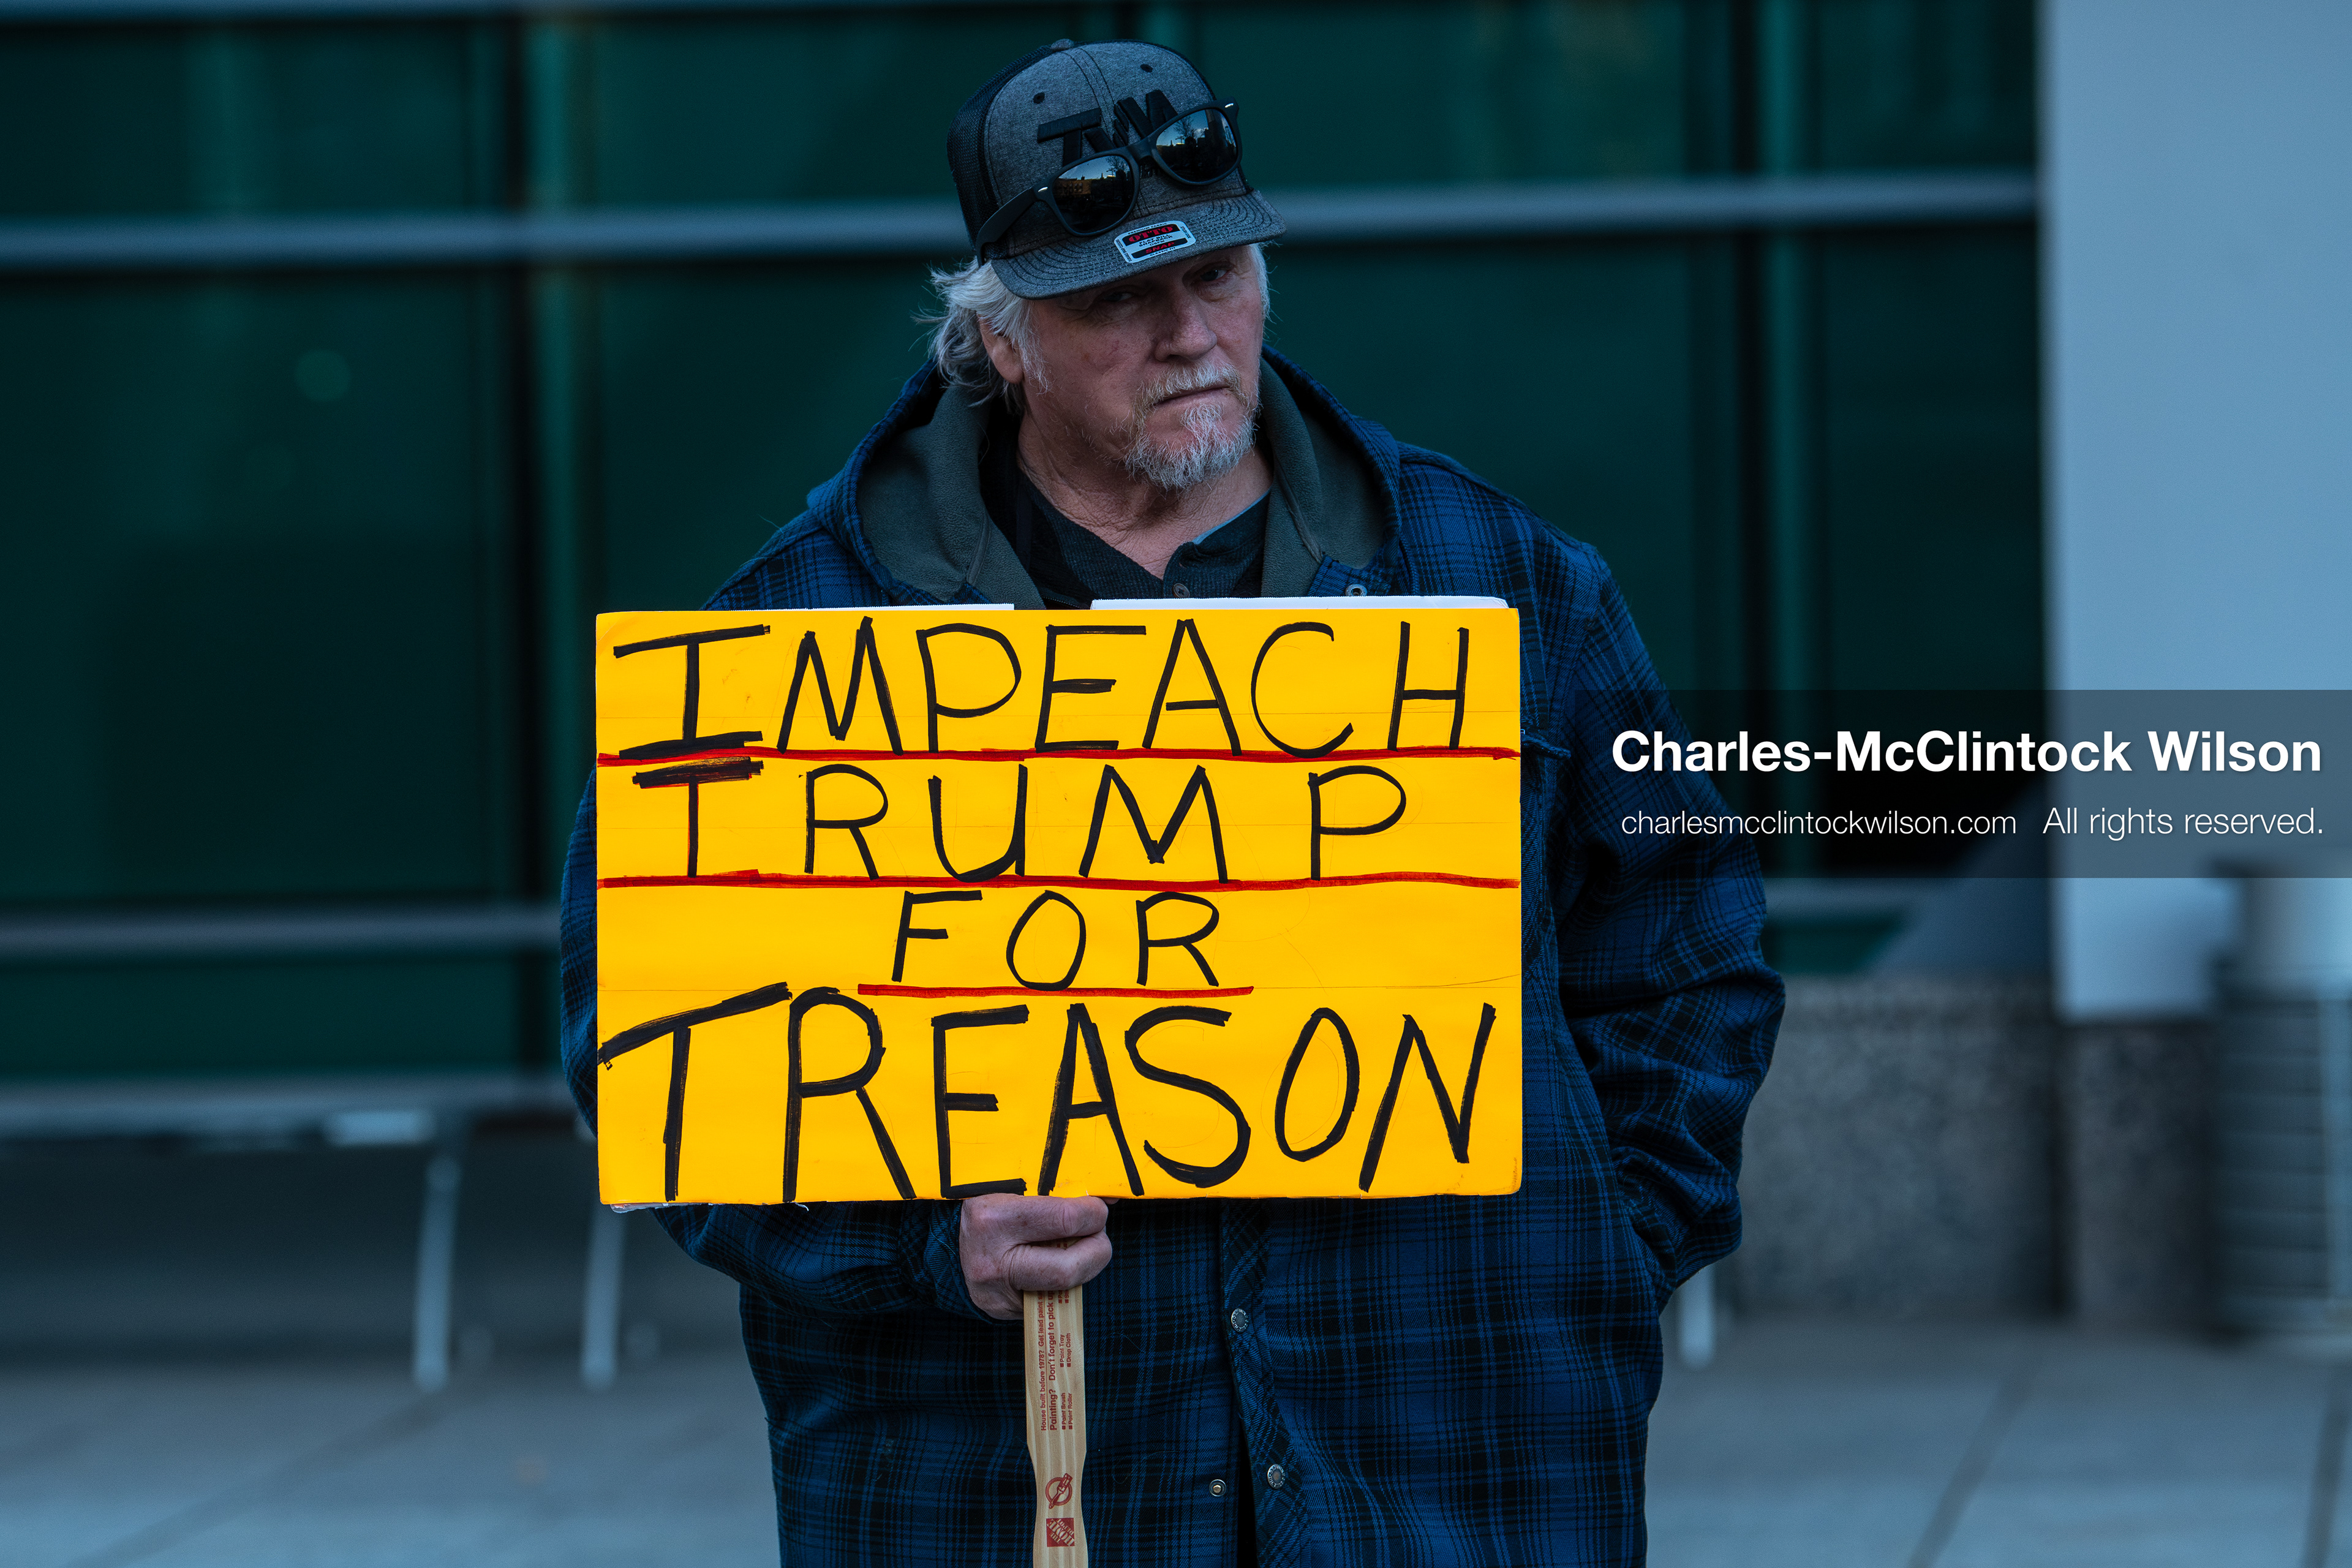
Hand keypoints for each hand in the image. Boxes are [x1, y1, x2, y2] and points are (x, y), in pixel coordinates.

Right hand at [959, 1195, 1113, 1320]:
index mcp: (993, 1218)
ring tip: (1078, 1246)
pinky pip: (1052, 1300)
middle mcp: (992, 1261)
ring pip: (1065, 1289)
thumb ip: (1058, 1192)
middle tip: (1098, 1235)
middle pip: (1069, 1268)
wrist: (948, 1243)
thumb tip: (1108, 1199)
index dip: (1093, 1215)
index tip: (1098, 1209)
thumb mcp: (1014, 1189)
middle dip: (1097, 1250)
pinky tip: (1052, 1264)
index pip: (1066, 1220)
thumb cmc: (990, 1208)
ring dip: (1084, 1266)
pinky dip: (1062, 1282)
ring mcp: (997, 1293)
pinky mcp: (1004, 1311)